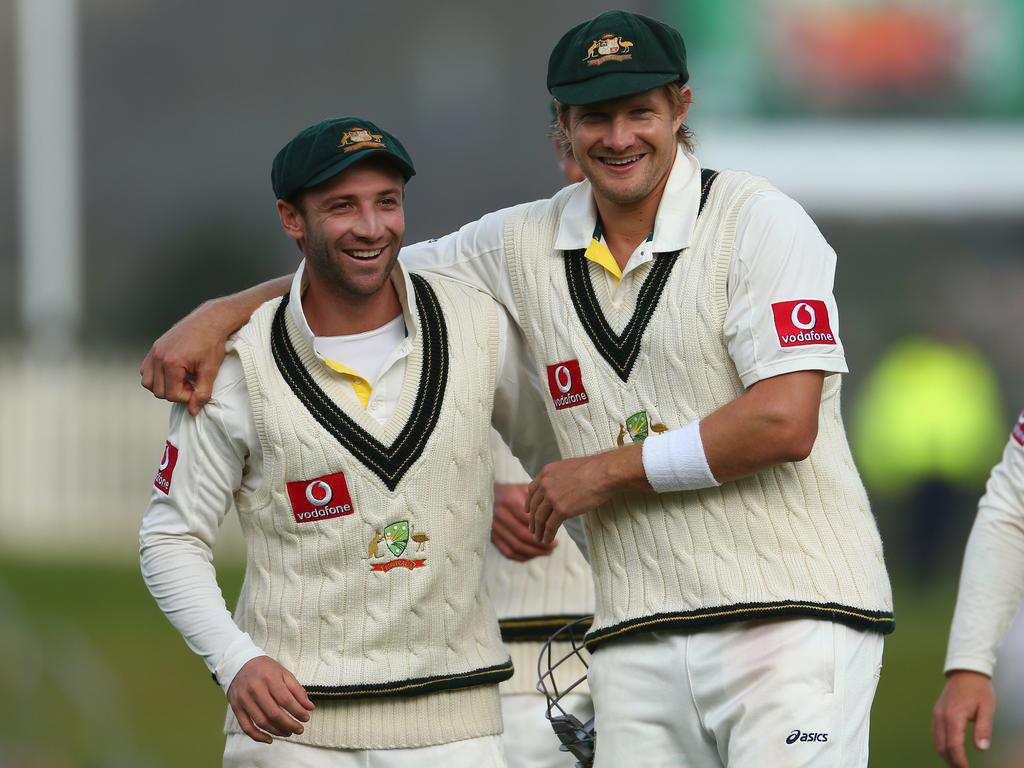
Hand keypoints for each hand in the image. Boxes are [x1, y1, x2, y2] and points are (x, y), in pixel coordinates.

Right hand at [139, 300, 230, 415]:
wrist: (210, 320)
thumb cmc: (212, 343)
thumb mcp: (210, 371)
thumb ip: (202, 393)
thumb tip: (193, 411)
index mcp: (172, 363)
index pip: (172, 395)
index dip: (187, 397)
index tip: (197, 388)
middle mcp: (158, 357)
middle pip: (158, 391)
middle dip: (175, 392)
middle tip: (191, 384)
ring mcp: (154, 351)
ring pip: (148, 382)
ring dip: (163, 386)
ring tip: (182, 378)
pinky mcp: (155, 347)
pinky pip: (146, 370)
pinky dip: (157, 375)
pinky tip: (174, 372)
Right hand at [227, 656, 314, 743]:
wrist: (238, 663)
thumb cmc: (264, 668)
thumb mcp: (283, 672)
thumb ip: (297, 690)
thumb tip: (309, 707)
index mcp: (270, 678)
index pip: (286, 700)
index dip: (298, 712)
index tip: (306, 718)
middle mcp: (255, 689)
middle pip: (274, 714)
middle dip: (289, 725)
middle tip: (299, 729)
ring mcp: (244, 699)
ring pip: (262, 722)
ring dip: (277, 731)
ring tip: (288, 733)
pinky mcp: (236, 707)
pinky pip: (246, 727)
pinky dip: (258, 736)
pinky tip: (270, 739)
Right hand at [491, 483, 556, 560]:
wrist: (486, 495)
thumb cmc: (511, 492)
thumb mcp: (522, 489)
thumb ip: (536, 499)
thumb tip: (553, 510)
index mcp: (510, 502)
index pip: (528, 521)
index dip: (543, 529)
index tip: (554, 532)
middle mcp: (500, 515)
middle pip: (523, 536)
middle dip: (540, 544)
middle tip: (554, 546)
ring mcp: (494, 528)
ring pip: (516, 546)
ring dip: (534, 552)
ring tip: (547, 552)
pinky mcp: (492, 537)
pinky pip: (508, 552)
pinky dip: (522, 557)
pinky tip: (533, 555)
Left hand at [528, 445, 645, 544]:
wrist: (604, 473)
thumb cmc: (593, 469)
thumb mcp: (568, 467)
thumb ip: (558, 478)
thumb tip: (560, 488)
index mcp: (546, 473)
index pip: (532, 490)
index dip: (529, 503)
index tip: (528, 511)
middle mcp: (545, 484)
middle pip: (534, 506)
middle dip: (532, 519)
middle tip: (532, 528)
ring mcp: (552, 497)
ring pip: (540, 518)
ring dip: (538, 530)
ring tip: (538, 538)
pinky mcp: (562, 510)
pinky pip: (550, 526)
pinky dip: (547, 535)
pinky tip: (546, 540)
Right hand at [932, 670, 994, 767]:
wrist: (966, 671)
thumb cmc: (979, 689)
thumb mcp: (987, 708)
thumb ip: (984, 729)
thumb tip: (981, 748)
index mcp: (953, 716)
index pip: (953, 745)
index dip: (960, 760)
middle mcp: (941, 716)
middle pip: (941, 745)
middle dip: (951, 761)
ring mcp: (936, 714)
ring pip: (936, 740)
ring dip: (945, 754)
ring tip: (956, 763)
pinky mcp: (936, 712)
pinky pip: (935, 733)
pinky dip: (941, 745)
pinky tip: (950, 749)